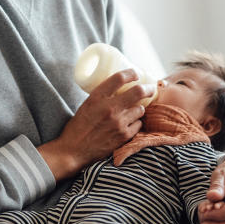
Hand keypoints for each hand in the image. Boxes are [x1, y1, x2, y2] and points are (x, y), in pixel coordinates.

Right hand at [38, 69, 154, 180]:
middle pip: (138, 91)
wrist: (74, 150)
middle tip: (150, 88)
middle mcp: (109, 108)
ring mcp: (118, 122)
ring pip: (140, 109)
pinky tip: (128, 124)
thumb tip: (118, 90)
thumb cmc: (78, 127)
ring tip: (133, 111)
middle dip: (148, 88)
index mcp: (97, 97)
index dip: (131, 73)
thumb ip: (101, 97)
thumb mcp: (86, 105)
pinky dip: (135, 123)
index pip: (119, 78)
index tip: (136, 73)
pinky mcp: (124, 136)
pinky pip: (138, 124)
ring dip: (138, 109)